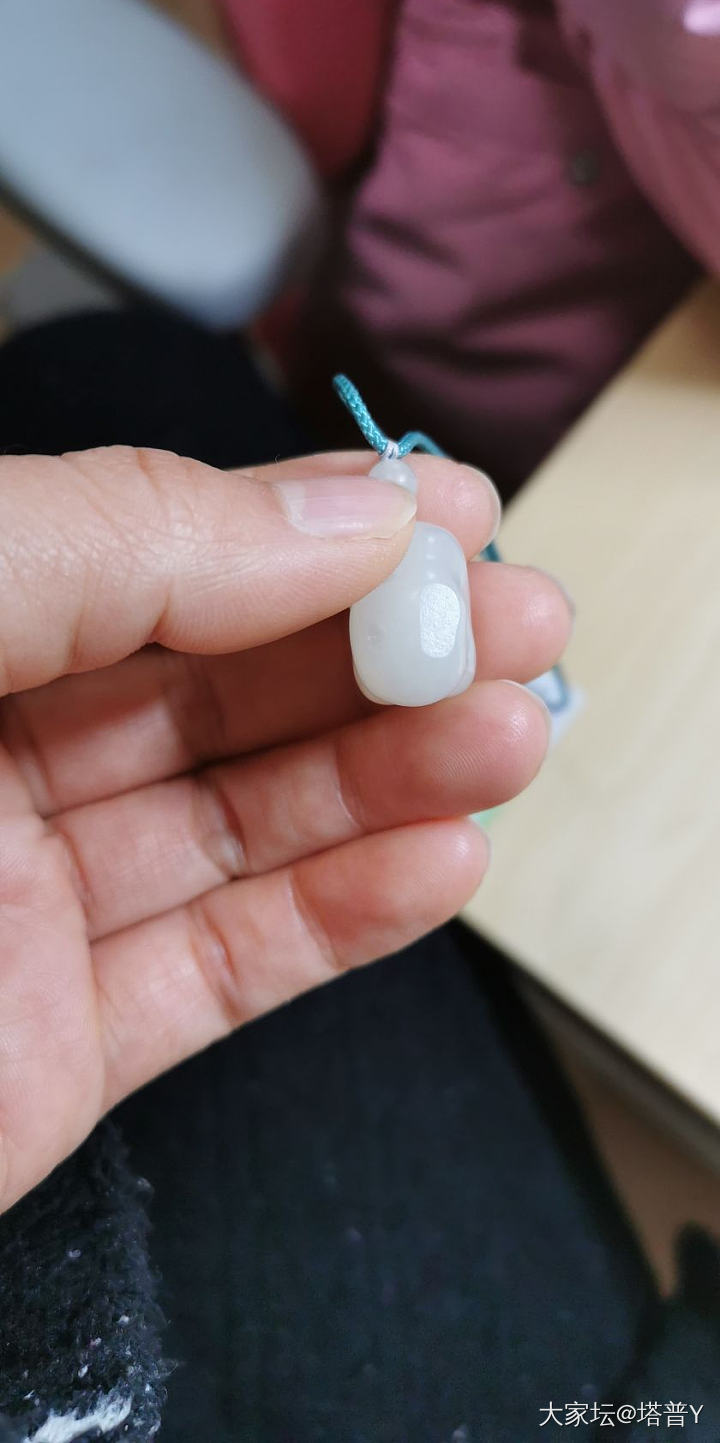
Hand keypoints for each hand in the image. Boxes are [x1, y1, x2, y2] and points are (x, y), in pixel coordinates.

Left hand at [0, 446, 570, 1208]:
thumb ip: (125, 543)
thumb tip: (344, 513)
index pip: (148, 552)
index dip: (302, 524)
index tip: (440, 510)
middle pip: (213, 689)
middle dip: (378, 652)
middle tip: (513, 622)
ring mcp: (9, 911)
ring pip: (232, 829)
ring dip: (386, 779)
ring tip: (508, 732)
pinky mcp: (43, 1054)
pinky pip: (214, 979)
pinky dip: (336, 922)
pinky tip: (436, 858)